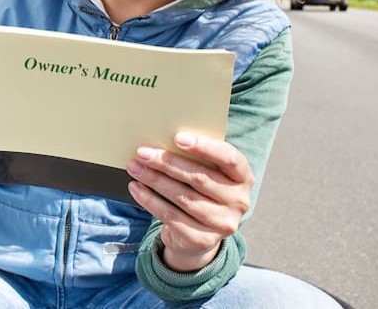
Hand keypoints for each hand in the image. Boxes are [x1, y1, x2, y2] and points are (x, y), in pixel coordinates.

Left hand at [126, 132, 253, 271]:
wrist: (198, 234)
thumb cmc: (200, 191)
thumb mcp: (207, 174)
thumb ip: (196, 159)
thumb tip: (161, 140)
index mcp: (243, 178)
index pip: (230, 159)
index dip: (205, 147)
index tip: (178, 138)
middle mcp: (239, 201)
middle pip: (199, 178)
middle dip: (167, 163)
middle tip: (142, 153)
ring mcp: (222, 223)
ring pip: (183, 197)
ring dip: (154, 180)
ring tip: (135, 168)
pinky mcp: (202, 240)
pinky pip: (171, 217)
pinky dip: (150, 201)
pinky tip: (136, 188)